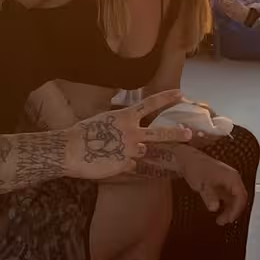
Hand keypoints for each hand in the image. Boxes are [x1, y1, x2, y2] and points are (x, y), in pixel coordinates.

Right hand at [64, 90, 189, 180]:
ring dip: (134, 151)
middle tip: (189, 134)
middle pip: (160, 133)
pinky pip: (130, 165)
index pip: (150, 104)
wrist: (70, 150)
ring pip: (142, 151)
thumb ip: (121, 123)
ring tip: (113, 151)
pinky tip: (108, 162)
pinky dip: (122, 164)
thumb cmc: (82, 132)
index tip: (181, 94)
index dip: (166, 98)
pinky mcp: (125, 165)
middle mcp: (132, 132)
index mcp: (126, 117)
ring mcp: (130, 150)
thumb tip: (127, 128)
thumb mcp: (104, 119)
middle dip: (176, 134)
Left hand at [177, 148, 246, 224]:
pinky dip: (225, 206)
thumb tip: (215, 208)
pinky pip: (228, 197)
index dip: (237, 209)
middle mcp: (232, 179)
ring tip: (220, 220)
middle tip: (224, 221)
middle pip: (240, 198)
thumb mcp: (202, 184)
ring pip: (234, 199)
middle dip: (234, 211)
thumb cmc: (196, 168)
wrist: (187, 160)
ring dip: (229, 210)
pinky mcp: (221, 184)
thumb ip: (210, 196)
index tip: (229, 219)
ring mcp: (227, 181)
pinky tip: (218, 211)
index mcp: (232, 177)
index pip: (241, 195)